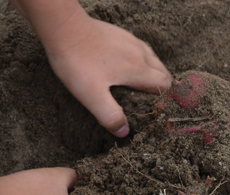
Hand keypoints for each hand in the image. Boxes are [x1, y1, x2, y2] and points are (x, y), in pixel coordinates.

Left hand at [35, 6, 171, 136]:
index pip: (164, 85)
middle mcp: (139, 54)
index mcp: (138, 70)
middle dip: (161, 86)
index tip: (159, 108)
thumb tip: (124, 132)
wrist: (64, 28)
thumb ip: (110, 116)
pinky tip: (129, 64)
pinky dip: (142, 59)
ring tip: (142, 85)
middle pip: (162, 71)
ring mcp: (131, 41)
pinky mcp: (120, 34)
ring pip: (153, 58)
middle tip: (151, 100)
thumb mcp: (91, 95)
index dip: (165, 98)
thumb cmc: (77, 62)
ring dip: (153, 72)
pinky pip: (140, 48)